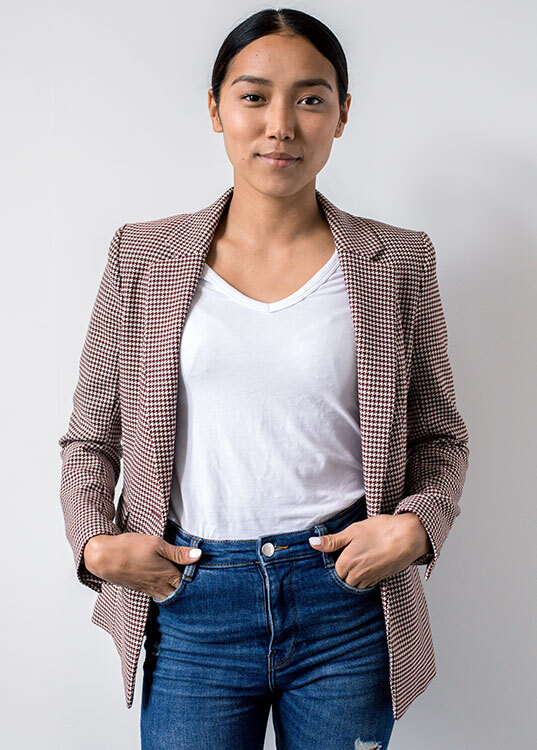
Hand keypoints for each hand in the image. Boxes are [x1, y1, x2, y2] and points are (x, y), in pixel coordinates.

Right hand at [83, 533, 201, 599]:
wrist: (105, 558)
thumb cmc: (131, 548)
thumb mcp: (157, 544)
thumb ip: (178, 552)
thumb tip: (199, 556)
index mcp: (168, 575)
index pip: (189, 583)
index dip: (198, 581)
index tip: (207, 578)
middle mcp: (160, 585)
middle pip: (180, 593)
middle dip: (189, 591)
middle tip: (200, 587)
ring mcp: (149, 589)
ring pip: (169, 597)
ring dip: (177, 594)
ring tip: (185, 589)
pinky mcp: (140, 588)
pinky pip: (157, 596)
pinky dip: (165, 594)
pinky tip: (167, 589)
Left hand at [308, 512, 429, 587]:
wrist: (409, 537)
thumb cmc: (381, 530)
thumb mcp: (353, 531)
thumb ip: (332, 540)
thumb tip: (312, 544)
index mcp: (346, 563)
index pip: (333, 570)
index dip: (335, 561)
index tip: (339, 551)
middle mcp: (356, 575)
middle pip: (343, 579)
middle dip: (343, 570)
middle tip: (350, 553)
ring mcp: (370, 579)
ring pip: (355, 583)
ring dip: (354, 574)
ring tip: (361, 557)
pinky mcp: (381, 579)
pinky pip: (367, 583)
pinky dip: (365, 575)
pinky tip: (370, 561)